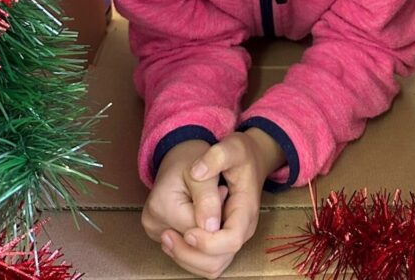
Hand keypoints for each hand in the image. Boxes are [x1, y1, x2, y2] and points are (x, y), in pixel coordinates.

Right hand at [142, 140, 225, 246]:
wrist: (178, 157)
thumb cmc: (192, 159)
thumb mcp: (204, 171)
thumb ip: (209, 200)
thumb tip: (212, 229)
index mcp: (161, 207)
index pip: (199, 232)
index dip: (218, 217)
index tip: (224, 192)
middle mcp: (153, 225)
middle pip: (195, 247)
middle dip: (215, 228)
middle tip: (221, 196)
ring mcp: (155, 233)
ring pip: (194, 253)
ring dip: (210, 234)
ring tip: (213, 204)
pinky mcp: (160, 237)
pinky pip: (188, 249)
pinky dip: (202, 237)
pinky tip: (205, 216)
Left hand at [158, 128, 285, 278]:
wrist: (249, 158)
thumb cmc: (241, 153)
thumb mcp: (231, 147)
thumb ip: (215, 158)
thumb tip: (197, 172)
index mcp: (246, 211)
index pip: (231, 241)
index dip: (207, 242)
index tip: (186, 230)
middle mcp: (241, 230)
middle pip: (217, 262)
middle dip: (189, 254)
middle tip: (165, 234)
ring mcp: (231, 239)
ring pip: (210, 268)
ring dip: (185, 258)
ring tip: (166, 236)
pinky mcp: (221, 241)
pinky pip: (205, 263)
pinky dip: (187, 256)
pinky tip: (173, 238)